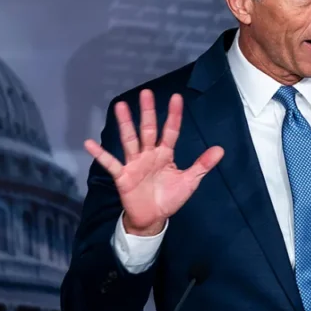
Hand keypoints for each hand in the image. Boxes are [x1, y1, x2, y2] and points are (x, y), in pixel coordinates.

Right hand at [84, 89, 223, 234]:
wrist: (153, 218)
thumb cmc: (170, 197)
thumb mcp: (189, 181)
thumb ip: (202, 165)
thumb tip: (220, 149)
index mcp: (165, 154)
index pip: (170, 131)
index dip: (174, 116)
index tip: (176, 98)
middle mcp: (149, 154)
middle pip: (148, 130)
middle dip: (148, 112)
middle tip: (146, 92)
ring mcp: (134, 163)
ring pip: (130, 140)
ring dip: (125, 124)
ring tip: (120, 106)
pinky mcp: (122, 176)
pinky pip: (110, 163)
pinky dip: (100, 154)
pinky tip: (89, 143)